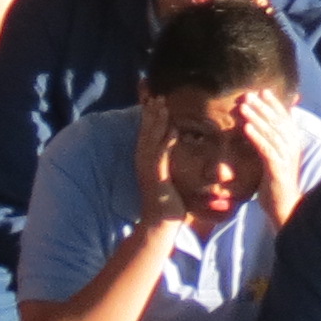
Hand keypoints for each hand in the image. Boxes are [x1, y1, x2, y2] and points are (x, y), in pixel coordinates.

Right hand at [131, 92, 179, 222]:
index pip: (147, 134)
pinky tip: (173, 129)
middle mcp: (143, 162)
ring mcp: (148, 169)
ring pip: (151, 139)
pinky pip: (161, 155)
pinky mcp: (156, 177)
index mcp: (146, 161)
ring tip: (162, 105)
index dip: (149, 117)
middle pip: (145, 132)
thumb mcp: (168, 179)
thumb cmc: (167, 203)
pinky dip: (166, 141)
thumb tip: (176, 156)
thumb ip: (168, 165)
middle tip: (157, 95)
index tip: (155, 101)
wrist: (160, 224)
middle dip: (150, 113)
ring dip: (156, 122)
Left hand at [238, 95, 304, 228]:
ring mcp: (285, 158)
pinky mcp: (278, 169)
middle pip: (277, 122)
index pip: (284, 119)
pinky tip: (246, 127)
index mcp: (292, 144)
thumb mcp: (272, 158)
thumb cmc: (275, 183)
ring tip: (243, 107)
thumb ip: (269, 142)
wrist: (284, 207)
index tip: (262, 91)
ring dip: (257, 118)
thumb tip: (257, 127)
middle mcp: (291, 148)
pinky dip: (256, 137)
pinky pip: (266, 149)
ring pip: (271, 133)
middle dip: (262, 107)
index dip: (274, 104)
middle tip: (248, 95)